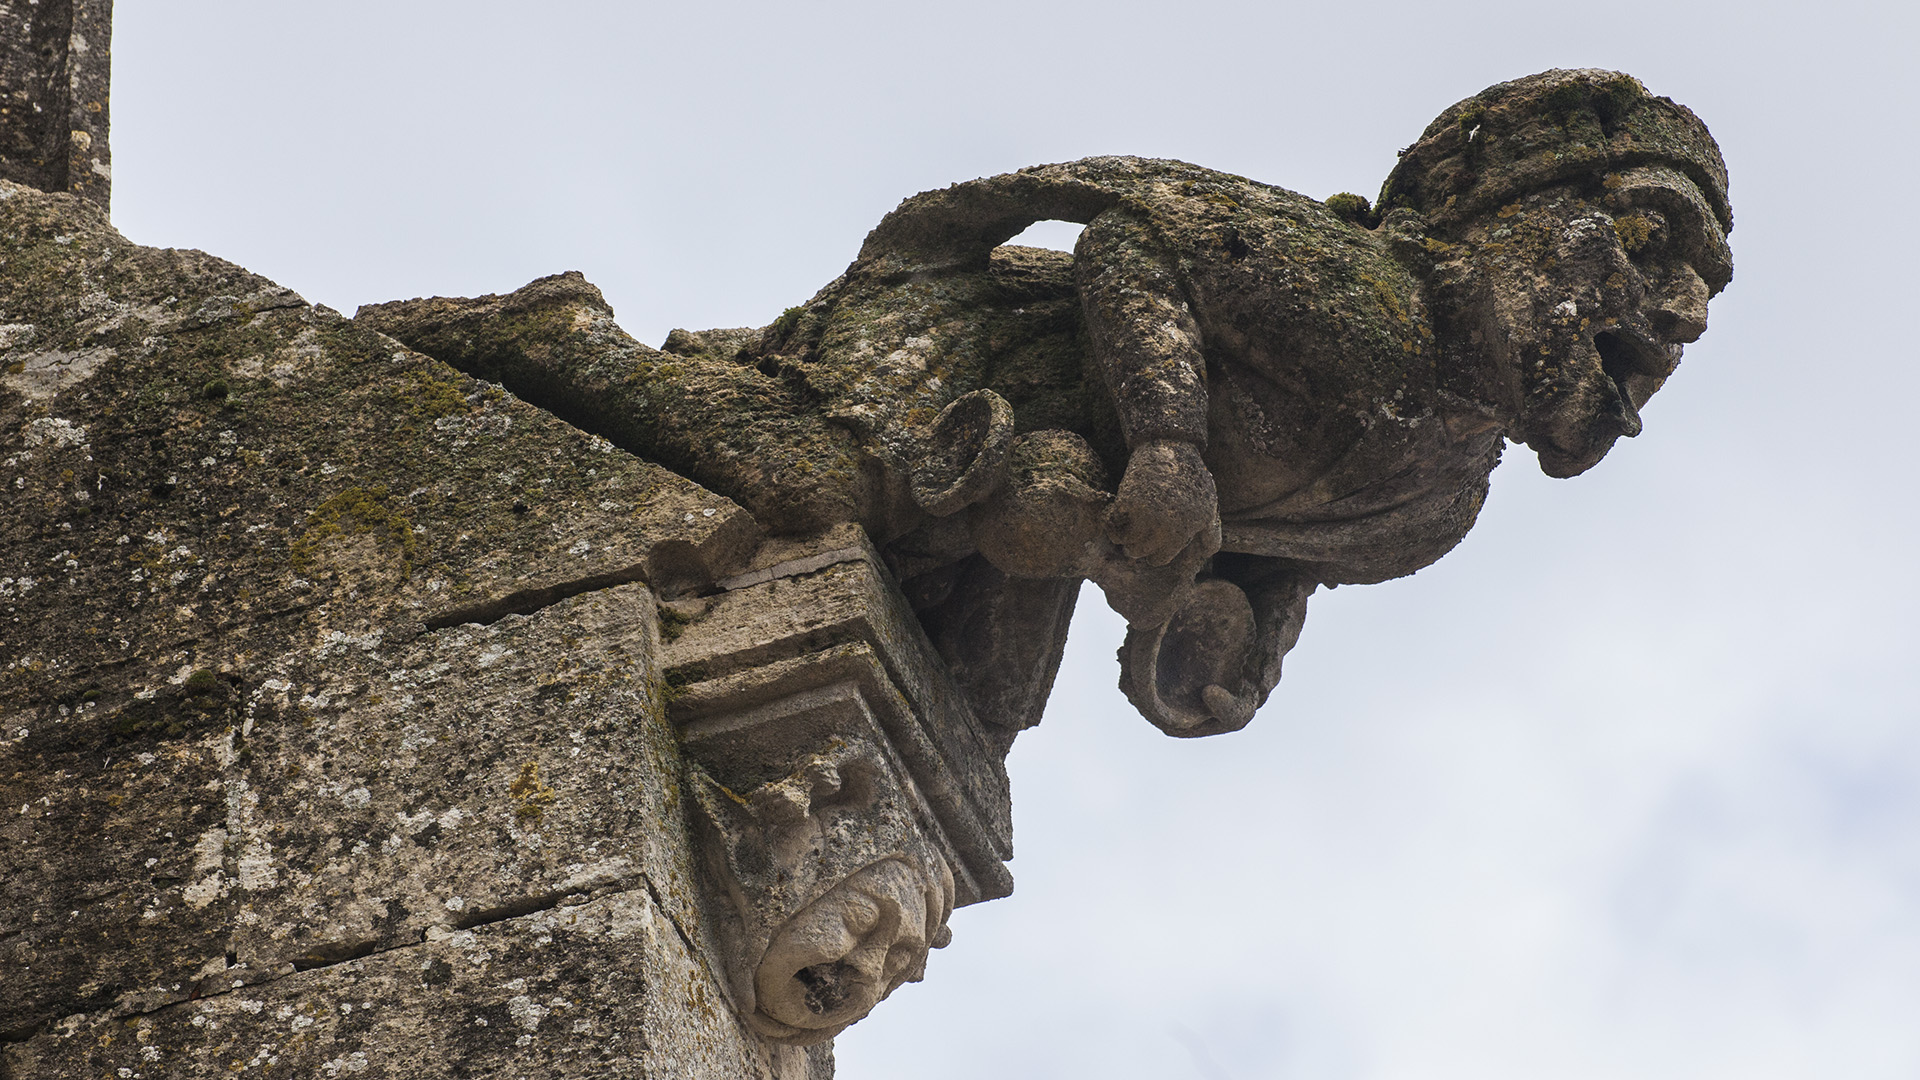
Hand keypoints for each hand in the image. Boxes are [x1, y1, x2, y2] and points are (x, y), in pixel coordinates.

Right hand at [1105, 440, 1219, 566]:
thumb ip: (1211, 536)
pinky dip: (1109, 521)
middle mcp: (1163, 528)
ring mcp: (1145, 515)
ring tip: (1126, 525)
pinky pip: (1110, 523)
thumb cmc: (1192, 480)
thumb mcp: (1209, 510)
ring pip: (1123, 541)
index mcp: (1182, 533)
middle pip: (1138, 553)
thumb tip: (1204, 556)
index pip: (1159, 559)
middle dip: (1135, 547)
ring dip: (1122, 536)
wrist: (1170, 448)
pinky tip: (1115, 513)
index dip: (1154, 552)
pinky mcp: (1128, 501)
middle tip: (1134, 536)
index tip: (1151, 541)